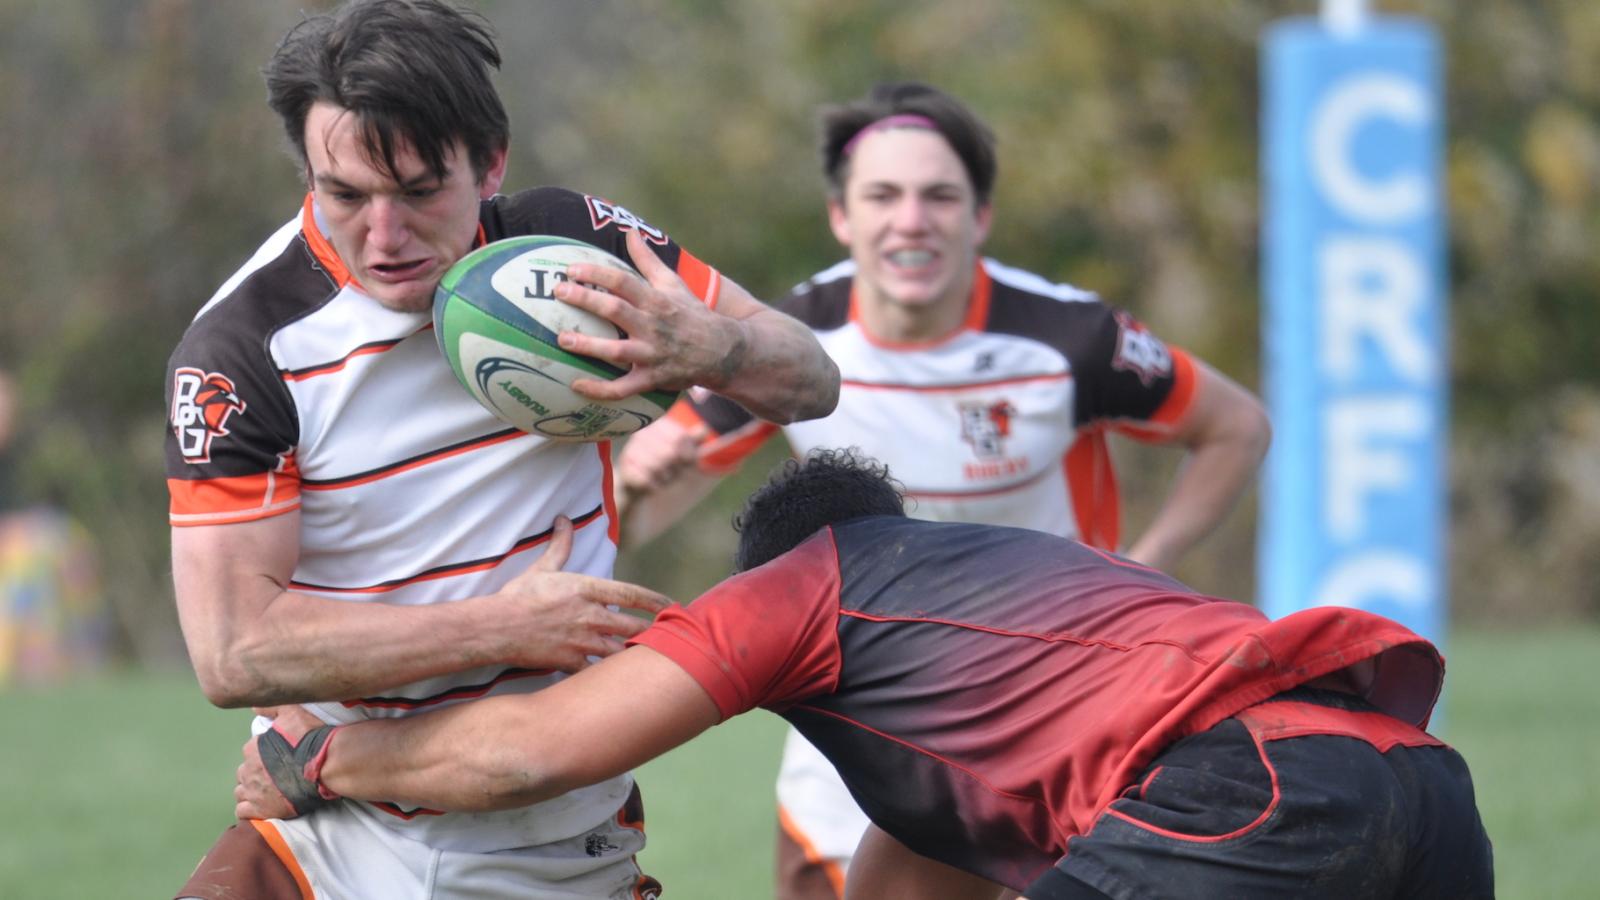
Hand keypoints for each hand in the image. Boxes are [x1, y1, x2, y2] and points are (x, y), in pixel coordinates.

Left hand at [234, 706, 328, 819]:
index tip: (277, 757)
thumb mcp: (293, 712)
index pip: (249, 752)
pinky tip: (260, 805)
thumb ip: (270, 707)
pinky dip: (248, 809)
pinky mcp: (261, 809)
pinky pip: (242, 811)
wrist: (327, 764)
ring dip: (251, 790)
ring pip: (241, 792)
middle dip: (256, 773)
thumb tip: (254, 705)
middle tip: (275, 774)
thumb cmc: (311, 738)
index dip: (263, 754)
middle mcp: (248, 770)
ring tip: (268, 790)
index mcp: (252, 748)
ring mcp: (253, 791)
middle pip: (244, 772)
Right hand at [489, 516, 671, 671]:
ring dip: (637, 654)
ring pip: (621, 651)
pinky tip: (621, 678)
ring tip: (653, 658)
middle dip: (653, 631)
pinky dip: (610, 675)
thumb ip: (560, 545)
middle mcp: (590, 616)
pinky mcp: (570, 663)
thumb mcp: (543, 567)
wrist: (497, 627)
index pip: (632, 594)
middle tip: (671, 635)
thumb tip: (564, 519)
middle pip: (633, 626)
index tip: (673, 606)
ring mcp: (582, 641)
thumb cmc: (519, 596)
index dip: (656, 601)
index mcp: (587, 590)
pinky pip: (598, 672)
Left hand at [554, 228, 748, 398]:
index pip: (623, 281)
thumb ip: (648, 260)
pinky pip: (622, 388)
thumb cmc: (691, 314)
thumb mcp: (673, 284)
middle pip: (615, 310)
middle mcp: (653, 326)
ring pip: (616, 351)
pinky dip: (599, 390)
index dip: (596, 273)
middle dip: (585, 299)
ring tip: (562, 339)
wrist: (722, 352)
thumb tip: (631, 232)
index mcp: (656, 300)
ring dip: (588, 345)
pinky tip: (575, 385)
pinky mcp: (652, 379)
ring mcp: (652, 354)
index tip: (572, 269)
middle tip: (559, 291)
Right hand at [616, 415, 708, 497]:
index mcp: (657, 425)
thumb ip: (693, 441)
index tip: (687, 460)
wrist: (637, 486)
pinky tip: (651, 485)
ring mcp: (630, 452)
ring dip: (665, 478)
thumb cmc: (664, 466)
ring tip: (661, 478)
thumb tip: (704, 428)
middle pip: (670, 453)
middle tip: (672, 471)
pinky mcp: (625, 470)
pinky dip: (654, 487)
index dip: (689, 453)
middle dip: (677, 468)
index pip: (680, 437)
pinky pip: (647, 481)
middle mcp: (641, 435)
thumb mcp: (683, 453)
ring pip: (658, 467)